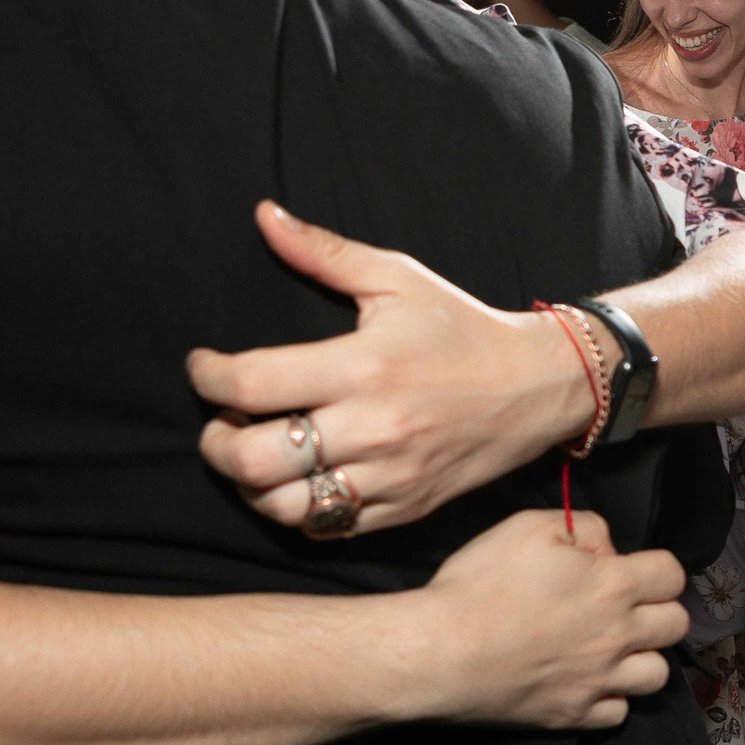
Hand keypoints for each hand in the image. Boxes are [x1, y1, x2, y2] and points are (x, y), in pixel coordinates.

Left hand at [187, 203, 595, 535]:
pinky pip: (329, 528)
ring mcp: (391, 476)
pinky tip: (298, 480)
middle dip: (215, 442)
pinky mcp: (406, 508)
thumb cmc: (463, 328)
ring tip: (254, 455)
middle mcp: (374, 428)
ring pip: (284, 506)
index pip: (253, 384)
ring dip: (250, 484)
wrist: (540, 386)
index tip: (204, 368)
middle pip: (254, 459)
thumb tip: (264, 215)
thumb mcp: (398, 278)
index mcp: (364, 367)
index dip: (208, 378)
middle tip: (221, 421)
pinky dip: (298, 511)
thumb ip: (324, 252)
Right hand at [404, 510, 686, 727]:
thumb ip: (583, 527)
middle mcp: (616, 636)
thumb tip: (607, 549)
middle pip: (675, 624)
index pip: (672, 574)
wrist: (437, 651)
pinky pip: (619, 712)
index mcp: (612, 586)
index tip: (626, 570)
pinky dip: (610, 697)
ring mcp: (597, 681)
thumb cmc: (478, 584)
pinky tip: (587, 681)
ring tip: (612, 648)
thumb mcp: (529, 527)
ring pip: (658, 674)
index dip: (654, 568)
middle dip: (657, 610)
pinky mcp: (573, 715)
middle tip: (623, 607)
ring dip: (642, 657)